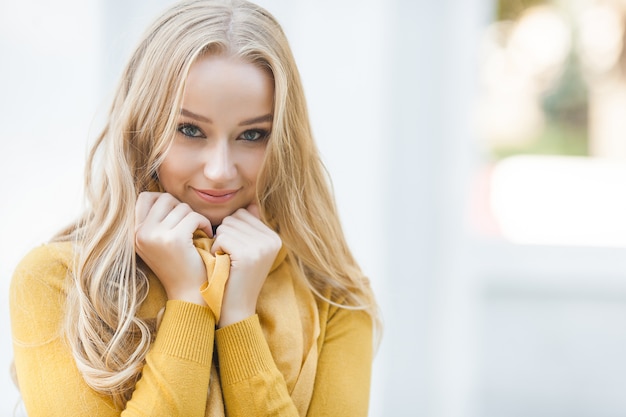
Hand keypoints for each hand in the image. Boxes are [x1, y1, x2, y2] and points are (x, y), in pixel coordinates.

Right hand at [135, 192, 212, 305]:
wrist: (189, 295)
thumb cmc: (179, 266)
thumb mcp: (159, 242)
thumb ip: (156, 220)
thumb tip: (163, 195)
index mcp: (134, 233)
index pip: (144, 197)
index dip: (164, 200)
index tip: (177, 216)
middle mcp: (140, 233)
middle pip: (164, 198)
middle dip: (182, 208)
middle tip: (190, 224)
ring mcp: (155, 236)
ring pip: (181, 207)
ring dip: (195, 217)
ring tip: (198, 232)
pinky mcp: (174, 240)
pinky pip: (194, 216)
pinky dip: (204, 223)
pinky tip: (206, 236)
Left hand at [211, 204, 281, 326]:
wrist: (235, 309)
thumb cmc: (235, 278)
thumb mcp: (248, 250)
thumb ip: (249, 228)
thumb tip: (251, 204)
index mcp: (274, 237)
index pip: (243, 214)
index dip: (231, 231)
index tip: (235, 252)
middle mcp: (272, 239)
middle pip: (234, 218)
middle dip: (225, 236)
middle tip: (229, 258)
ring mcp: (262, 247)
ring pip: (226, 227)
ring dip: (219, 244)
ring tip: (226, 262)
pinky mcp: (248, 254)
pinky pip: (221, 238)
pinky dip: (216, 250)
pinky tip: (222, 264)